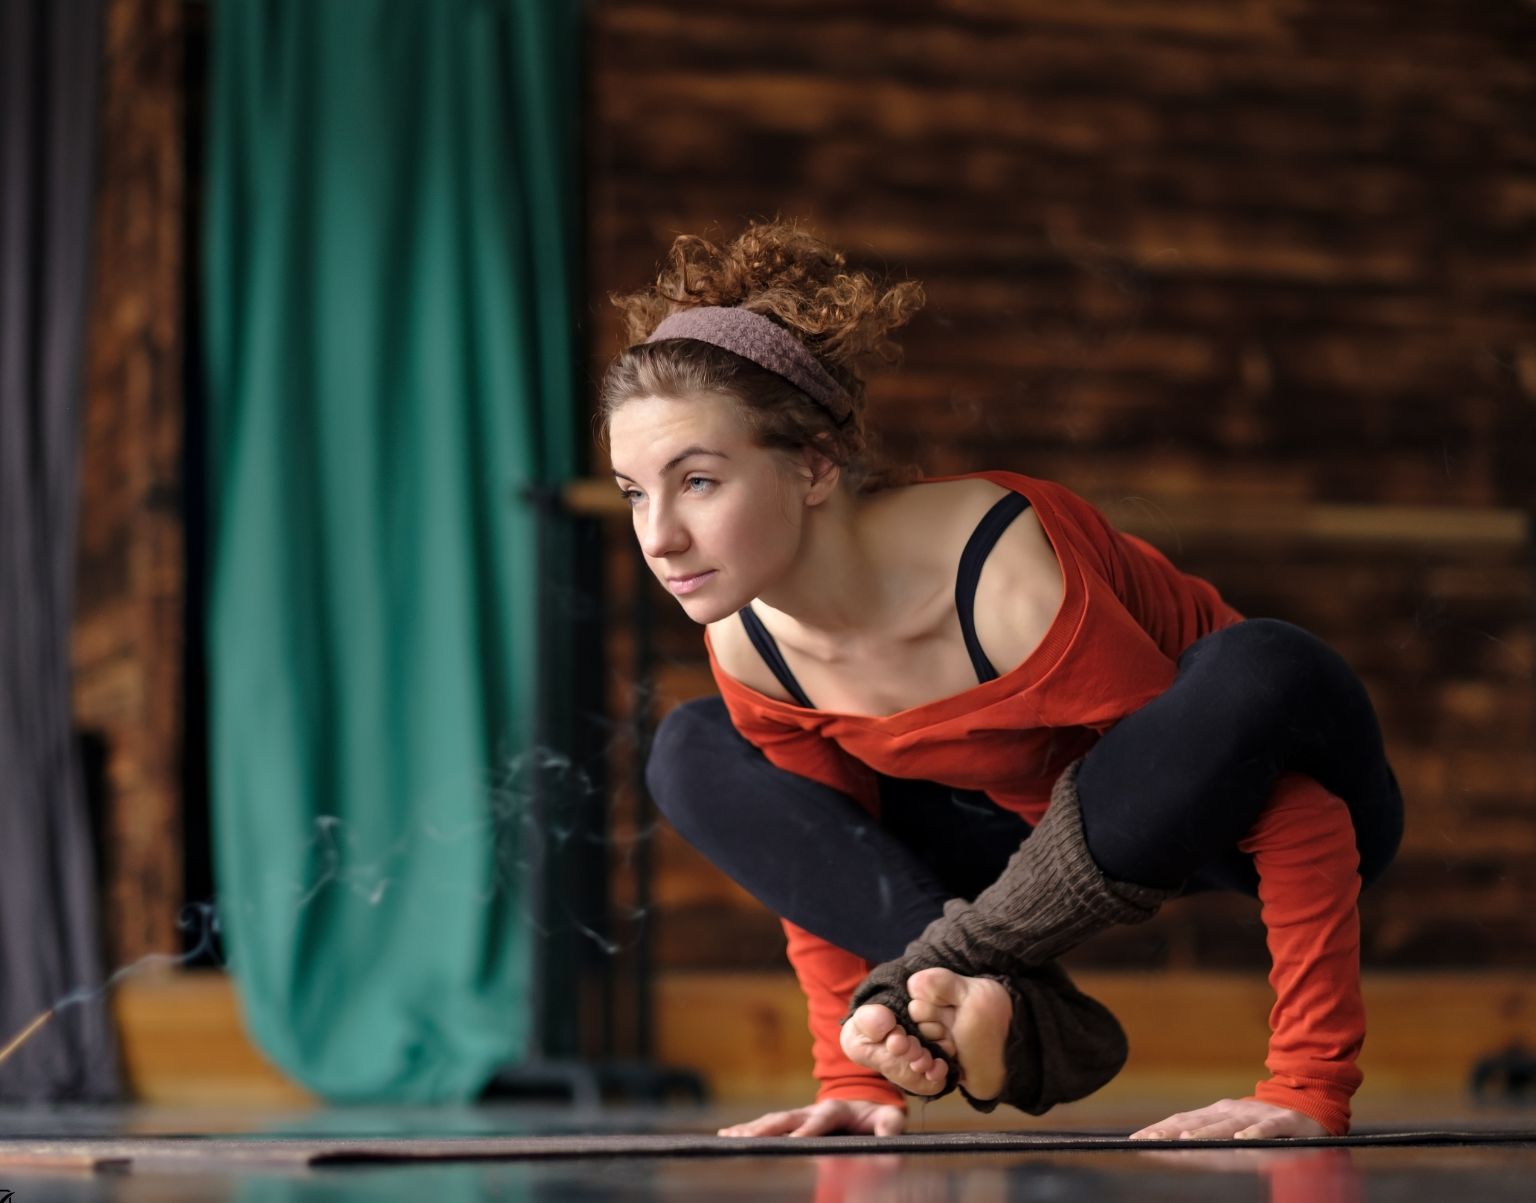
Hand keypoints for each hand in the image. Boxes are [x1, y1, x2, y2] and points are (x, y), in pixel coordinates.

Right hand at [717, 1098, 905, 1137]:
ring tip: (729, 1135)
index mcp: (837, 1108)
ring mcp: (801, 1115)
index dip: (807, 1130)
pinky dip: (749, 1129)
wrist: (869, 1105)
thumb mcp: (890, 1119)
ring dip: (752, 1128)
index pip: (820, 1119)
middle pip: (787, 1117)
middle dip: (768, 1128)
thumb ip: (888, 1129)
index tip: (793, 1141)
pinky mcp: (793, 1123)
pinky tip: (729, 1135)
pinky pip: (769, 1126)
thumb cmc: (879, 1115)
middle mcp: (813, 1109)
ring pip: (773, 1120)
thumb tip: (888, 1145)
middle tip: (748, 1138)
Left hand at [1129, 1097, 1328, 1140]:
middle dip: (1172, 1131)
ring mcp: (1256, 1114)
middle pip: (1197, 1121)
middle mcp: (1231, 1110)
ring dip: (1206, 1132)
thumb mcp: (1231, 1126)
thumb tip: (1173, 1145)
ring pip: (1228, 1124)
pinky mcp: (1283, 1121)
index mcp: (1216, 1112)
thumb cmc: (1261, 1123)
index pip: (1181, 1119)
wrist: (1306, 1108)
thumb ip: (1207, 1134)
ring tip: (1185, 1139)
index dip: (1158, 1129)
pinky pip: (1267, 1127)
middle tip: (1150, 1141)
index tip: (1136, 1140)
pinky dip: (1254, 1133)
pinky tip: (1242, 1140)